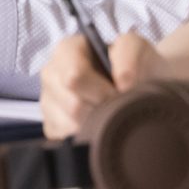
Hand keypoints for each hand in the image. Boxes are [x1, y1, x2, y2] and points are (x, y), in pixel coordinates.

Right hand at [39, 30, 162, 139]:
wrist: (140, 86)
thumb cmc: (135, 65)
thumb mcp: (137, 47)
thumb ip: (130, 53)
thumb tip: (122, 81)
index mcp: (67, 51)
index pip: (74, 77)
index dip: (101, 90)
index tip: (119, 92)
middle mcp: (51, 75)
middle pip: (72, 105)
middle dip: (101, 109)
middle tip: (116, 105)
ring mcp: (48, 102)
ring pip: (69, 126)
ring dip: (95, 125)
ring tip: (108, 114)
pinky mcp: (51, 127)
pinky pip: (67, 141)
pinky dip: (87, 139)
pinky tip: (97, 126)